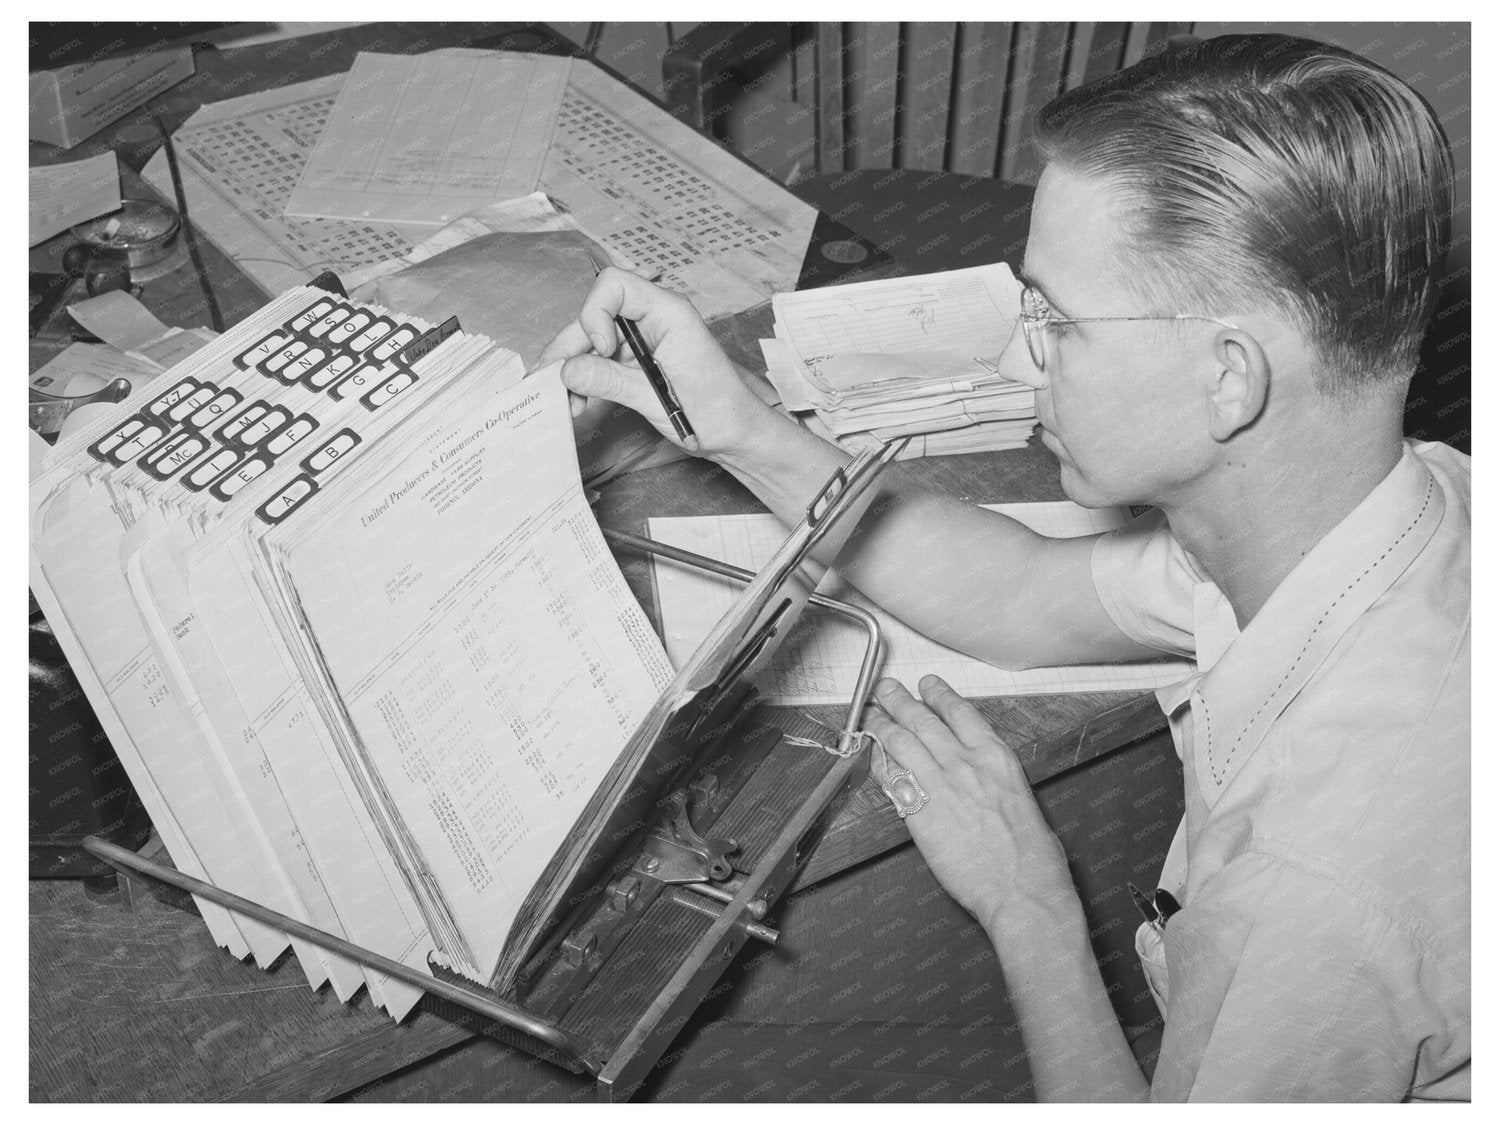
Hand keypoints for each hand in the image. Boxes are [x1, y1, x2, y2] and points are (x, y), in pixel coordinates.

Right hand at [537, 268, 774, 456]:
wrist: (737, 434)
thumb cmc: (717, 412)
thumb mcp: (659, 399)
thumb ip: (611, 381)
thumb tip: (567, 370)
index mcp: (669, 313)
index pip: (614, 286)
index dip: (595, 313)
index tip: (601, 350)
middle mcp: (654, 318)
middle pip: (595, 316)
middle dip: (570, 348)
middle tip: (550, 383)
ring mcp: (644, 338)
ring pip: (592, 340)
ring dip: (573, 368)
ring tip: (566, 402)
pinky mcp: (638, 359)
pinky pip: (601, 359)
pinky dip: (585, 378)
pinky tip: (578, 401)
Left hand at [863, 675, 1075, 936]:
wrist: (1022, 889)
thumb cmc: (1033, 857)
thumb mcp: (1022, 800)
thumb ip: (996, 783)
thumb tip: (982, 784)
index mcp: (997, 758)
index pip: (960, 712)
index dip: (938, 695)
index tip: (927, 685)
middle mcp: (966, 763)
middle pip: (923, 719)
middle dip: (900, 700)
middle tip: (886, 689)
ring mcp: (940, 785)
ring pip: (901, 741)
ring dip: (882, 723)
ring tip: (871, 714)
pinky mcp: (919, 811)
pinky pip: (892, 777)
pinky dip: (880, 761)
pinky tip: (873, 755)